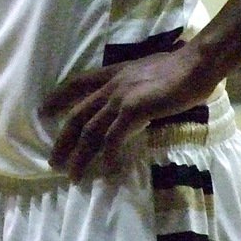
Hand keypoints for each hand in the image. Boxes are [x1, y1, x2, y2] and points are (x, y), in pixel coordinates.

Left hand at [41, 42, 207, 180]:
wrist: (196, 63)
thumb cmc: (179, 67)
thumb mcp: (146, 71)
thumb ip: (134, 84)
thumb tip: (133, 97)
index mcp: (114, 73)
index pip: (77, 83)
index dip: (58, 97)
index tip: (44, 110)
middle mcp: (112, 85)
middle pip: (78, 116)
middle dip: (63, 141)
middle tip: (53, 161)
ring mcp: (121, 98)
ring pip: (91, 132)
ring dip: (80, 157)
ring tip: (73, 176)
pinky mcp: (134, 110)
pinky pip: (115, 139)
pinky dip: (109, 158)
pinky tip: (108, 174)